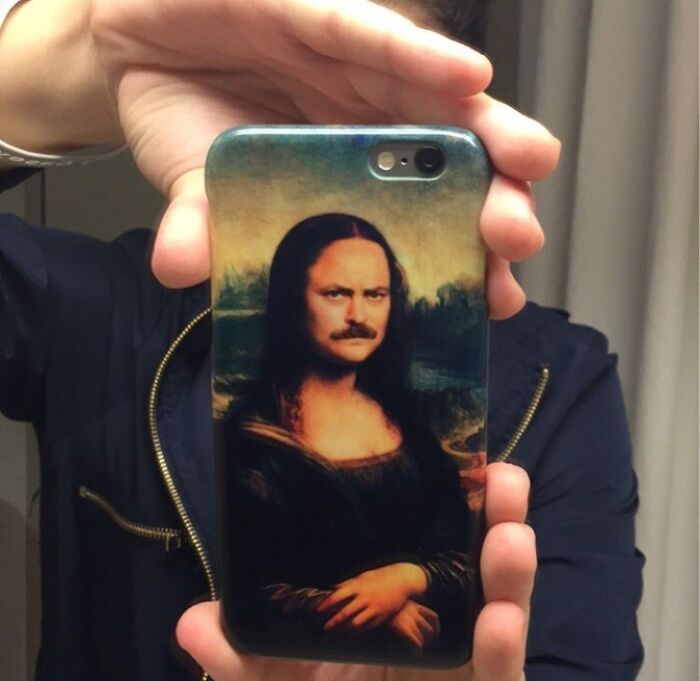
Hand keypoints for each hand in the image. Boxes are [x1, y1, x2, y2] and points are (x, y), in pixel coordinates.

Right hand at [86, 0, 558, 308]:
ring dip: (487, 128)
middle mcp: (363, 121)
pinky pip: (366, 34)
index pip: (418, 218)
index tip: (495, 298)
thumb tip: (177, 272)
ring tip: (532, 159)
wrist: (135, 44)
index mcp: (347, 173)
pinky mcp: (309, 14)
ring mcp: (345, 67)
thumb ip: (204, 225)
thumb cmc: (184, 117)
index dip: (461, 254)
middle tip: (518, 240)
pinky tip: (468, 79)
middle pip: (448, 163)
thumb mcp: (194, 186)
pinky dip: (415, 54)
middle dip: (491, 200)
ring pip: (431, 98)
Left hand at [176, 462, 534, 680]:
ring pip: (501, 617)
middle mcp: (444, 637)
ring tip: (508, 535)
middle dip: (491, 518)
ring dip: (508, 575)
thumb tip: (194, 620)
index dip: (439, 501)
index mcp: (397, 617)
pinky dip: (502, 659)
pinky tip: (500, 625)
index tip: (445, 451)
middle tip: (499, 475)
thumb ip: (247, 665)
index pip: (422, 545)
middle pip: (474, 567)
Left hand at [316, 562, 427, 630]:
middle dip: (333, 622)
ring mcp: (374, 608)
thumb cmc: (381, 577)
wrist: (403, 581)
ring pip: (356, 622)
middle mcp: (365, 598)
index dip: (326, 604)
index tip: (317, 611)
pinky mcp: (382, 616)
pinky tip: (351, 633)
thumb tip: (332, 588)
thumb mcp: (363, 576)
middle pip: (345, 613)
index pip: (338, 596)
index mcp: (358, 586)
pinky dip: (358, 631)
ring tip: (337, 631)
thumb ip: (347, 583)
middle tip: (325, 627)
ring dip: (344, 629)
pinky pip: (368, 626)